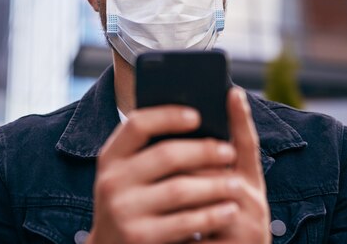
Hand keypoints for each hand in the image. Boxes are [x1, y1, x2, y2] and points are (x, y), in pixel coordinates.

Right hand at [86, 87, 270, 243]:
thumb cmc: (132, 202)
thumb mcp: (129, 175)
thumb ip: (150, 152)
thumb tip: (197, 121)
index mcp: (110, 158)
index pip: (137, 125)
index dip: (168, 116)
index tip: (197, 115)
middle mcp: (111, 181)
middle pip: (165, 155)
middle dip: (204, 152)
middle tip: (230, 152)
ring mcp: (122, 210)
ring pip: (179, 189)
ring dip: (214, 184)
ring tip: (236, 183)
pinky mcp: (138, 236)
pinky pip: (184, 222)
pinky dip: (211, 215)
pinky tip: (228, 210)